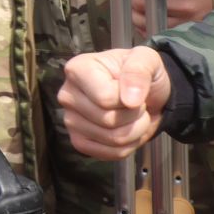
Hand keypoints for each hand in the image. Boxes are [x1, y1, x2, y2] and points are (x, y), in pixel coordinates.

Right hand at [56, 46, 171, 159]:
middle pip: (108, 120)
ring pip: (112, 139)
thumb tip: (129, 99)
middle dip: (135, 116)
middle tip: (138, 104)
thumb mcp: (146, 60)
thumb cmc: (140, 73)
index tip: (134, 89)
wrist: (145, 93)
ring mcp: (70, 120)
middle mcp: (68, 95)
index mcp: (78, 69)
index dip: (129, 100)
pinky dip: (129, 145)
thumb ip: (139, 71)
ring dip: (135, 130)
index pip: (105, 99)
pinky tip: (128, 129)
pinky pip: (110, 154)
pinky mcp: (79, 142)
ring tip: (135, 116)